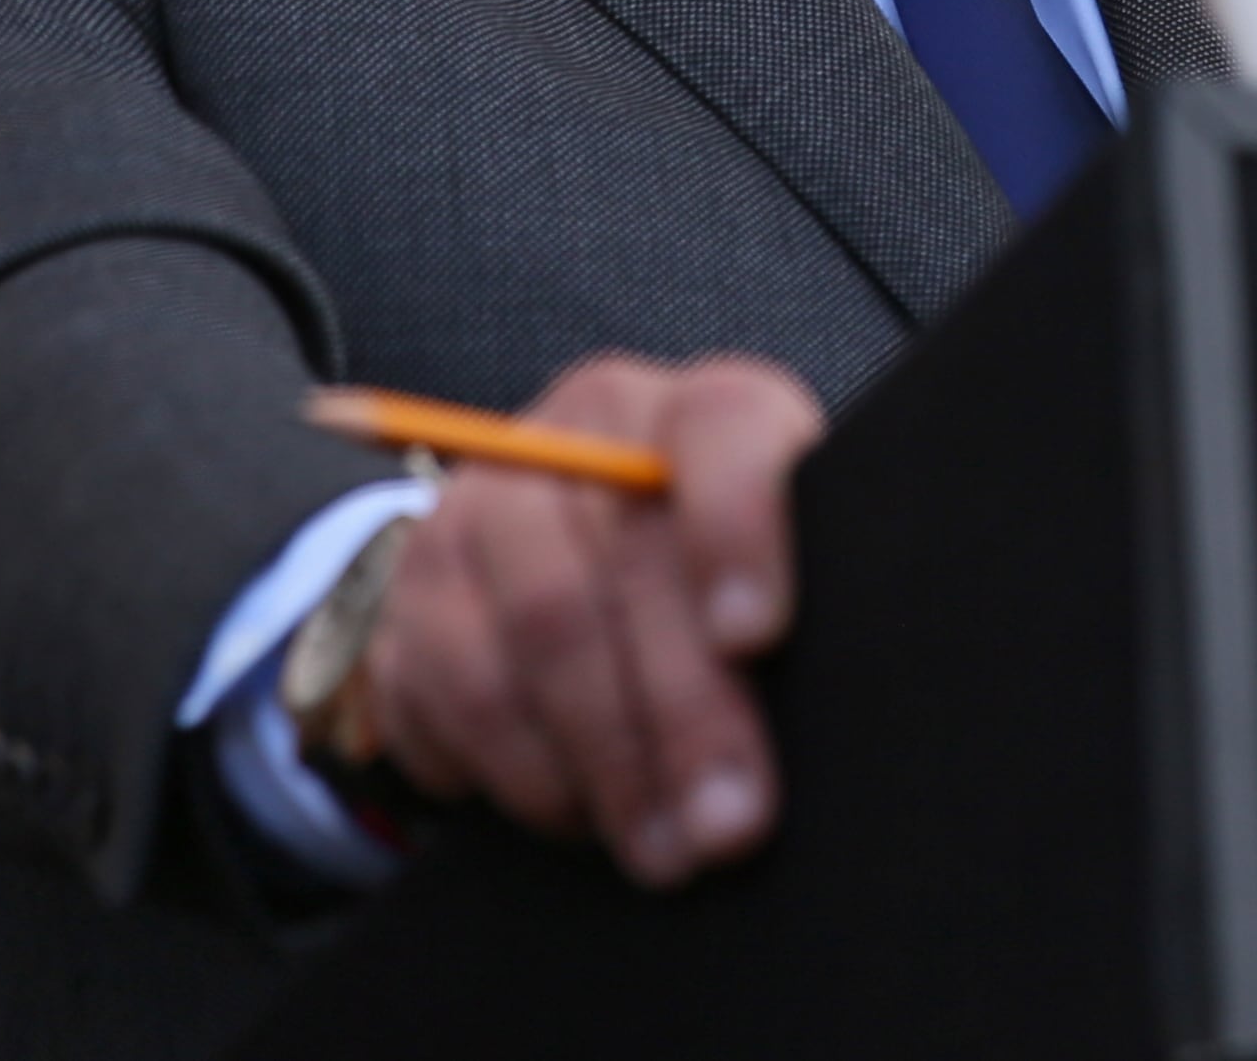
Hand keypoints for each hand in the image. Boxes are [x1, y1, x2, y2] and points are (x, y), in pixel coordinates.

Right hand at [347, 353, 822, 884]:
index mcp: (689, 411)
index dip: (737, 527)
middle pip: (622, 565)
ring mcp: (480, 506)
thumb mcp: (779, 561)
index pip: (720, 427)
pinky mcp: (416, 589)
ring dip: (606, 763)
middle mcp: (578, 433)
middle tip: (728, 821)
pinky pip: (457, 691)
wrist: (562, 560)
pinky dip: (524, 772)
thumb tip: (839, 698)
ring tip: (665, 846)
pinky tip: (579, 814)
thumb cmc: (706, 576)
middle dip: (684, 713)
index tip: (757, 635)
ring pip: (537, 636)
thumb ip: (805, 591)